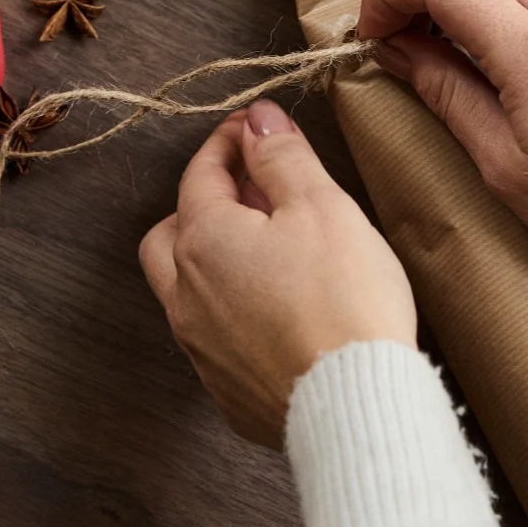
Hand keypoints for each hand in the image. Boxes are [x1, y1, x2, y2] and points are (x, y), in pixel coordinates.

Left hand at [139, 100, 416, 446]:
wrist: (356, 407)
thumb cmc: (343, 300)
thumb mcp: (322, 207)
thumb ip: (283, 157)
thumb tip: (257, 119)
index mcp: (204, 240)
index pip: (202, 174)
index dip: (229, 142)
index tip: (254, 127)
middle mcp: (186, 294)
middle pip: (171, 233)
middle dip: (203, 203)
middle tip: (252, 192)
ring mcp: (201, 349)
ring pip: (184, 288)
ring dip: (212, 259)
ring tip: (265, 249)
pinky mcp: (226, 392)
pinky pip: (212, 337)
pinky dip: (231, 309)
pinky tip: (273, 309)